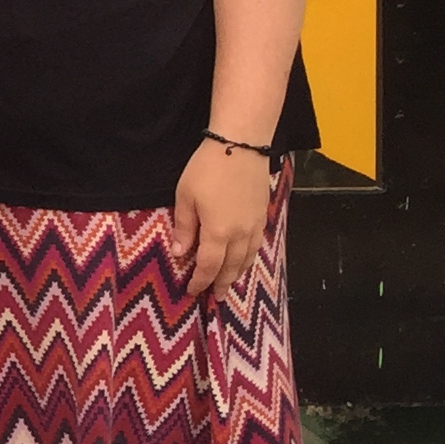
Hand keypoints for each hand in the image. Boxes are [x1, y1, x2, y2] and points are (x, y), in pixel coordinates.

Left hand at [169, 138, 277, 300]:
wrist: (241, 145)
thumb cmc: (207, 168)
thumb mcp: (185, 196)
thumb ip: (184, 226)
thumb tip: (181, 253)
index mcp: (218, 232)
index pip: (209, 266)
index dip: (200, 281)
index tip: (192, 290)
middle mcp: (240, 234)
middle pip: (231, 267)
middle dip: (222, 284)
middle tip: (216, 297)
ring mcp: (255, 226)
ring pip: (247, 259)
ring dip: (237, 273)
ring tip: (229, 283)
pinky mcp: (263, 215)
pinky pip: (257, 246)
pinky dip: (249, 258)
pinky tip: (244, 259)